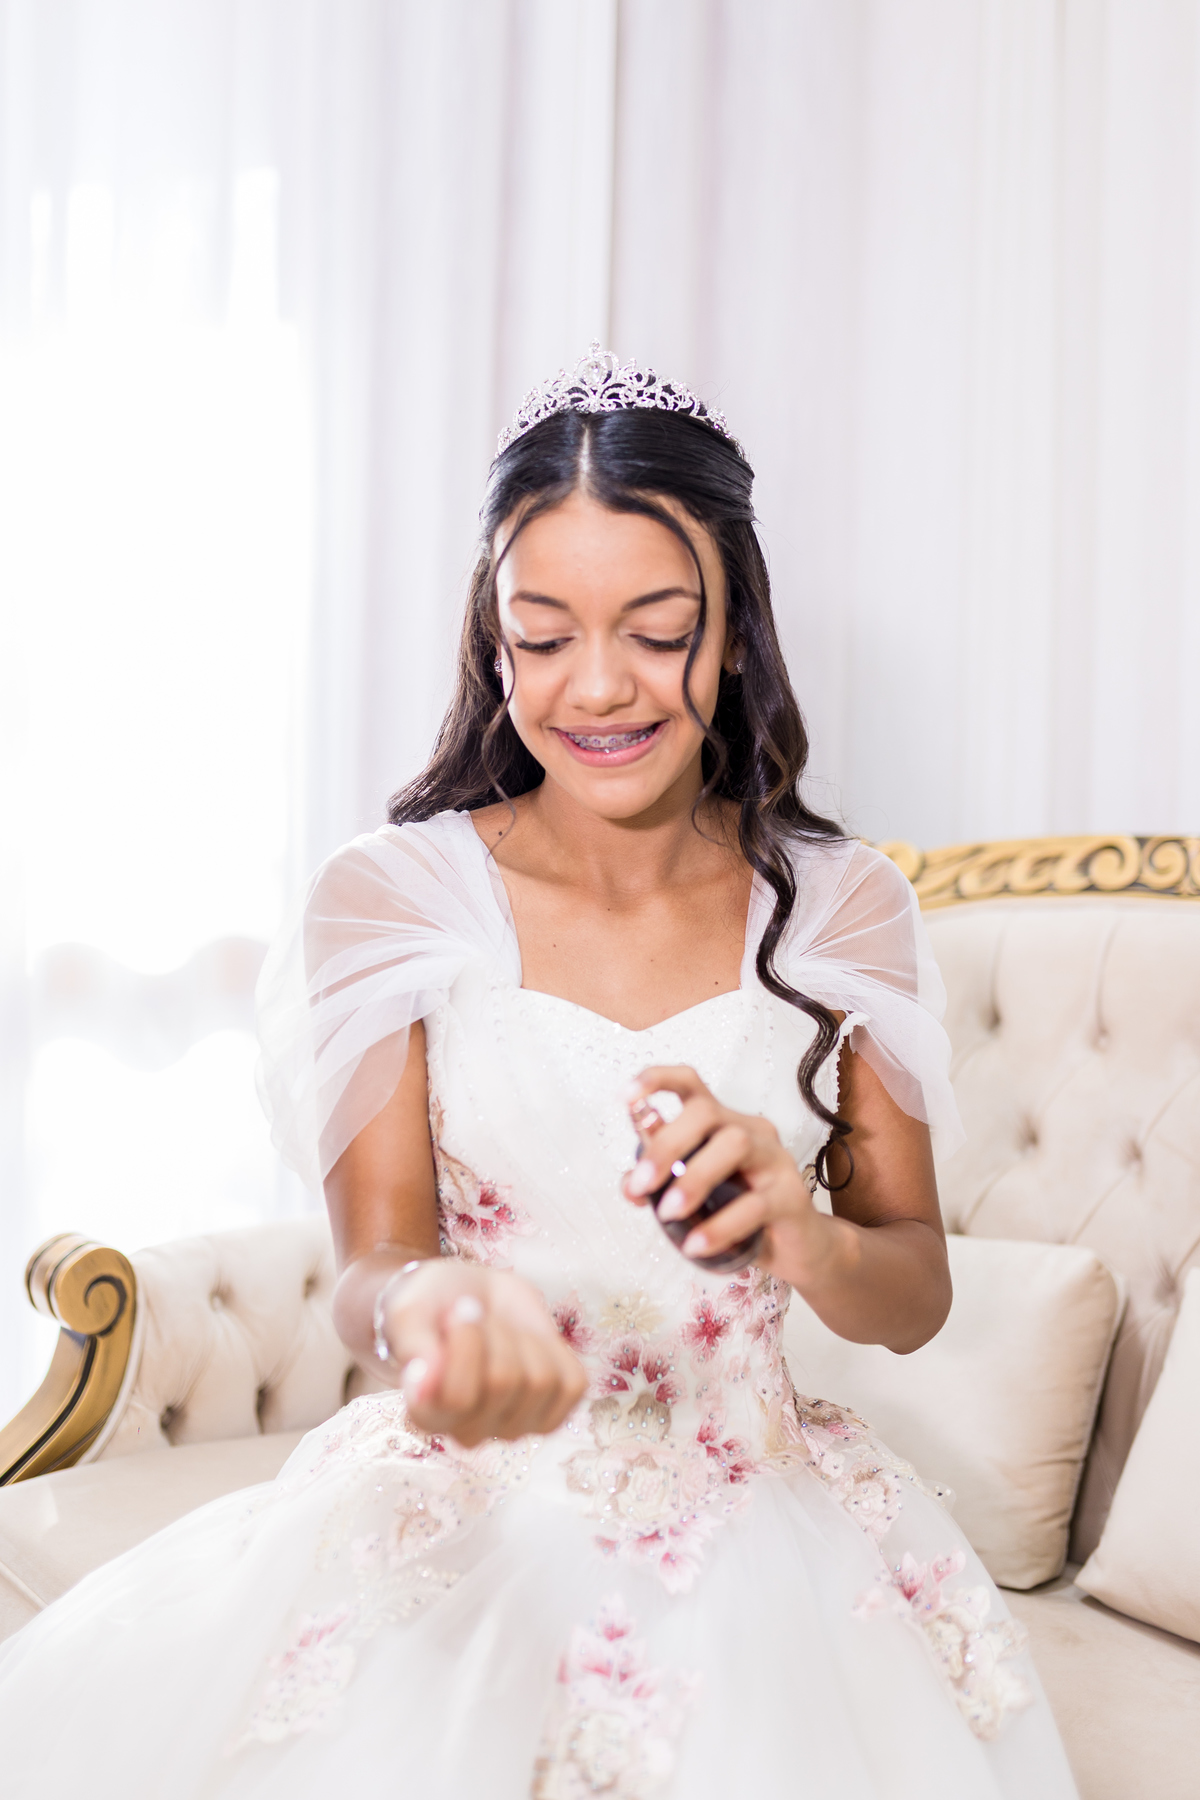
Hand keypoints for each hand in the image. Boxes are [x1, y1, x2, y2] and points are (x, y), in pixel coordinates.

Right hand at [380, 1260, 587, 1447]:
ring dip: (523, 1338)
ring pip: (540, 1381)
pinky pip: (572, 1384)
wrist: (468, 1294)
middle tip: (477, 1314)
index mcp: (429, 1415)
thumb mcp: (410, 1312)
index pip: (457, 1397)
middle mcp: (470, 1431)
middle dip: (494, 1332)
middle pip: (503, 1382)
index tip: (455, 1312)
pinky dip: (556, 1350)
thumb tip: (424, 1376)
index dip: (464, 1344)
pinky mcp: (554, 1410)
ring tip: (500, 1328)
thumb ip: (412, 1345)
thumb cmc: (432, 1305)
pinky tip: (529, 1343)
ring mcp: (515, 1425)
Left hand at [622, 1065, 830, 1282]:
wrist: (797, 1248)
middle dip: (667, 1145)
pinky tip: (696, 1245)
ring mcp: (774, 1160)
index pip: (691, 1084)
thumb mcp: (696, 1196)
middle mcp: (750, 1131)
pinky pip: (755, 1205)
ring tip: (668, 1213)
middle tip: (640, 1184)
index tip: (624, 1097)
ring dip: (694, 1178)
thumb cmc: (741, 1211)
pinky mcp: (792, 1196)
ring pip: (735, 1144)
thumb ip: (661, 1185)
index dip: (657, 1081)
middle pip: (706, 1112)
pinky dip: (719, 1226)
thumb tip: (628, 1184)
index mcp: (721, 1123)